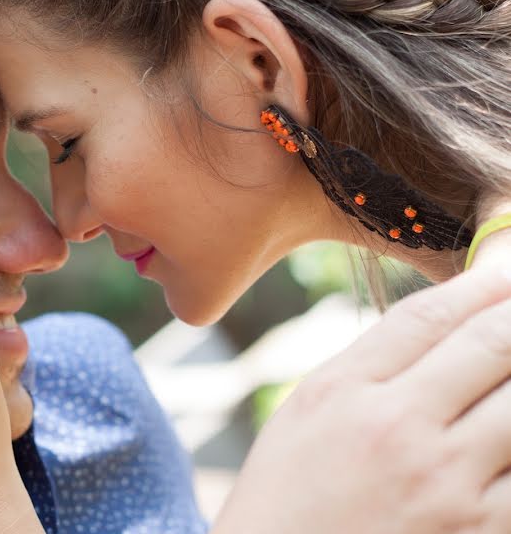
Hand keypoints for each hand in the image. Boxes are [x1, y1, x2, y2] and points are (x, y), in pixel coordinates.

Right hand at [215, 264, 510, 533]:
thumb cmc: (289, 496)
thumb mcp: (308, 413)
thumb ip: (370, 364)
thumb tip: (443, 321)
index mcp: (344, 392)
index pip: (428, 316)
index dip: (481, 284)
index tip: (506, 271)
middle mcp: (399, 430)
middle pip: (493, 346)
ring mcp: (447, 487)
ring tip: (508, 372)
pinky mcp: (479, 533)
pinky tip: (503, 433)